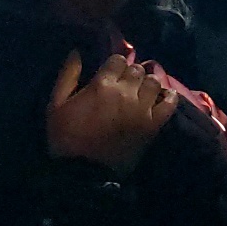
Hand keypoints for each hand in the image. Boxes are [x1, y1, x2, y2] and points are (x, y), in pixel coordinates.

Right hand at [47, 52, 177, 175]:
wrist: (84, 173)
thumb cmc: (66, 137)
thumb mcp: (56, 105)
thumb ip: (68, 75)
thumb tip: (77, 52)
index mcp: (102, 85)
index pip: (119, 59)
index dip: (115, 64)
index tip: (111, 74)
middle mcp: (126, 93)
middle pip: (137, 69)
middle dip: (131, 74)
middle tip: (124, 85)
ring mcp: (142, 109)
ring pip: (154, 82)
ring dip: (148, 83)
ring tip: (140, 92)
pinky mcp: (153, 126)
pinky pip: (170, 103)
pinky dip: (168, 97)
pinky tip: (161, 98)